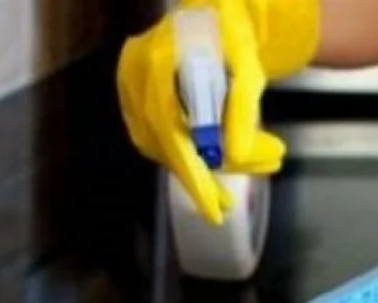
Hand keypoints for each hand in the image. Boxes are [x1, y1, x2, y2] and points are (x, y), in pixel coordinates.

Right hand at [116, 0, 319, 223]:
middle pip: (163, 143)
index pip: (172, 129)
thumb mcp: (248, 67)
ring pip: (158, 144)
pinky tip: (205, 163)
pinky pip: (154, 136)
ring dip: (192, 168)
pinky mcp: (133, 95)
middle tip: (225, 205)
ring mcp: (129, 85)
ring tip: (222, 188)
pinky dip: (181, 153)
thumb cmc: (232, 32)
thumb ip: (242, 110)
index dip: (193, 174)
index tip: (214, 208)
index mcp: (160, 59)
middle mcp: (135, 73)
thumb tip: (236, 158)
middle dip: (197, 178)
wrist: (212, 10)